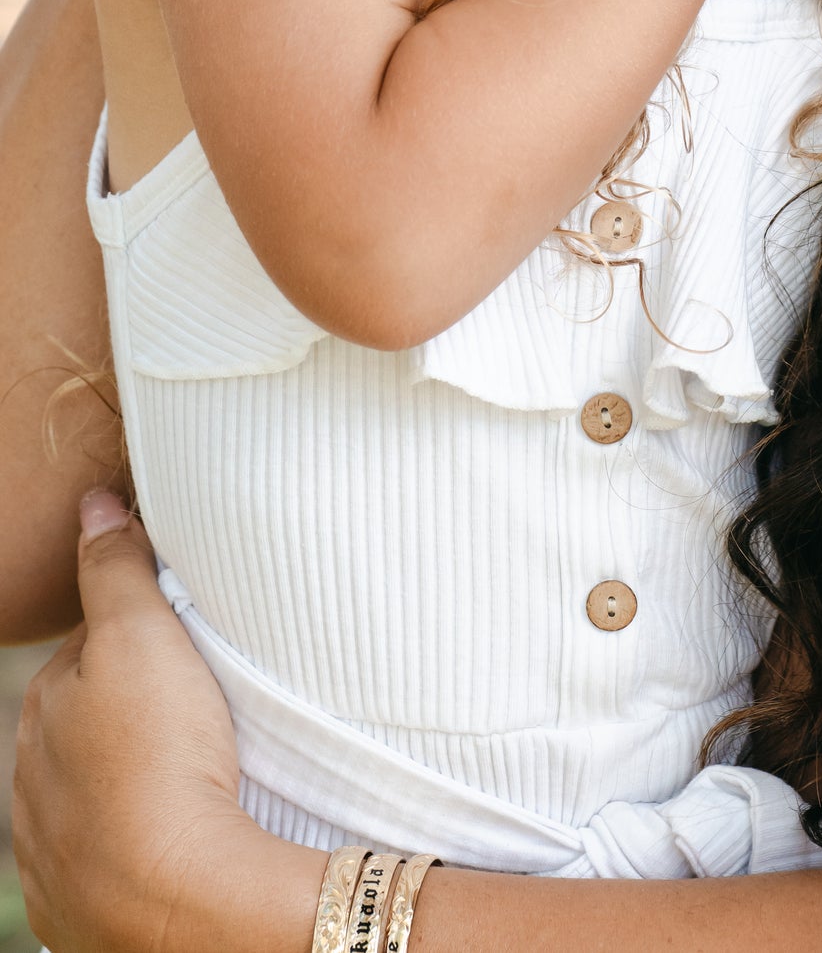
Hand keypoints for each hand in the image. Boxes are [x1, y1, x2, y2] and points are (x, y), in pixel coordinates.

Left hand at [13, 492, 318, 952]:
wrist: (175, 900)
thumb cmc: (160, 758)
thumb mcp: (143, 634)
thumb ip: (113, 567)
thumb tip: (91, 503)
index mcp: (40, 710)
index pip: (89, 647)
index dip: (142, 632)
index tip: (189, 636)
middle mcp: (31, 780)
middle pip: (90, 719)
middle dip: (134, 705)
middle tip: (202, 698)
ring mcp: (51, 848)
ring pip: (93, 788)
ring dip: (132, 773)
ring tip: (196, 766)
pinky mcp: (78, 905)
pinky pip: (103, 855)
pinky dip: (132, 837)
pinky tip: (169, 831)